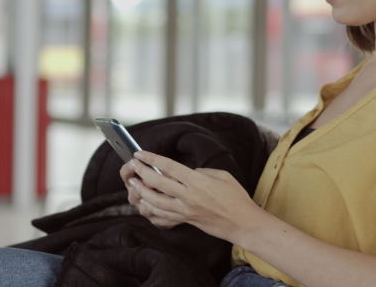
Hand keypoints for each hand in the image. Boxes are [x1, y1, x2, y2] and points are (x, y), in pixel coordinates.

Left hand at [128, 151, 265, 243]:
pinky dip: (151, 208)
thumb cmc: (236, 197)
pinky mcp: (186, 220)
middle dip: (141, 173)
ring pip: (155, 202)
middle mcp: (189, 196)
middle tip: (132, 165)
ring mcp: (186, 210)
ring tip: (133, 183)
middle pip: (157, 183)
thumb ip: (201, 172)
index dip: (152, 159)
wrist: (242, 223)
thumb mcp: (222, 176)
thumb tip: (186, 172)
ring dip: (141, 191)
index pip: (169, 167)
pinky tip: (144, 202)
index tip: (140, 153)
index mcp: (198, 181)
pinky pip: (163, 215)